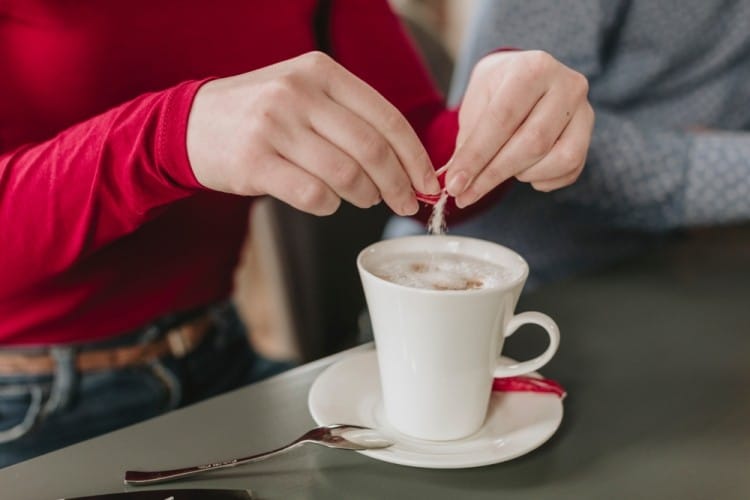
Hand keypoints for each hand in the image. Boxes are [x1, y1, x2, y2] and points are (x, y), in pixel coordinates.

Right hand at [186, 52, 439, 215]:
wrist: (192, 123)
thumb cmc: (261, 115)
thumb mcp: (305, 94)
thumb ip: (350, 117)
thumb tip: (406, 161)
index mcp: (320, 72)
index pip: (386, 118)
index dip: (414, 156)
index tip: (427, 182)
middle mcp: (298, 93)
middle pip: (371, 149)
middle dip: (398, 184)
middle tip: (406, 203)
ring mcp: (274, 126)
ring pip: (345, 175)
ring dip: (365, 196)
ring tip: (364, 199)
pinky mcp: (254, 161)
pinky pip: (313, 195)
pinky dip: (329, 206)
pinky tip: (327, 202)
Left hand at [444, 50, 593, 206]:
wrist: (527, 78)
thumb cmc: (496, 92)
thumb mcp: (475, 104)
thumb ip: (468, 140)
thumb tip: (456, 181)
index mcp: (533, 68)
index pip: (503, 119)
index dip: (477, 156)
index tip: (454, 185)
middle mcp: (567, 85)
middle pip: (532, 142)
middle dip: (493, 174)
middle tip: (464, 195)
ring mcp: (585, 110)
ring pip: (558, 159)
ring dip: (522, 174)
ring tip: (501, 167)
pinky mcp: (589, 134)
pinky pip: (570, 169)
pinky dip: (542, 179)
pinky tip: (524, 171)